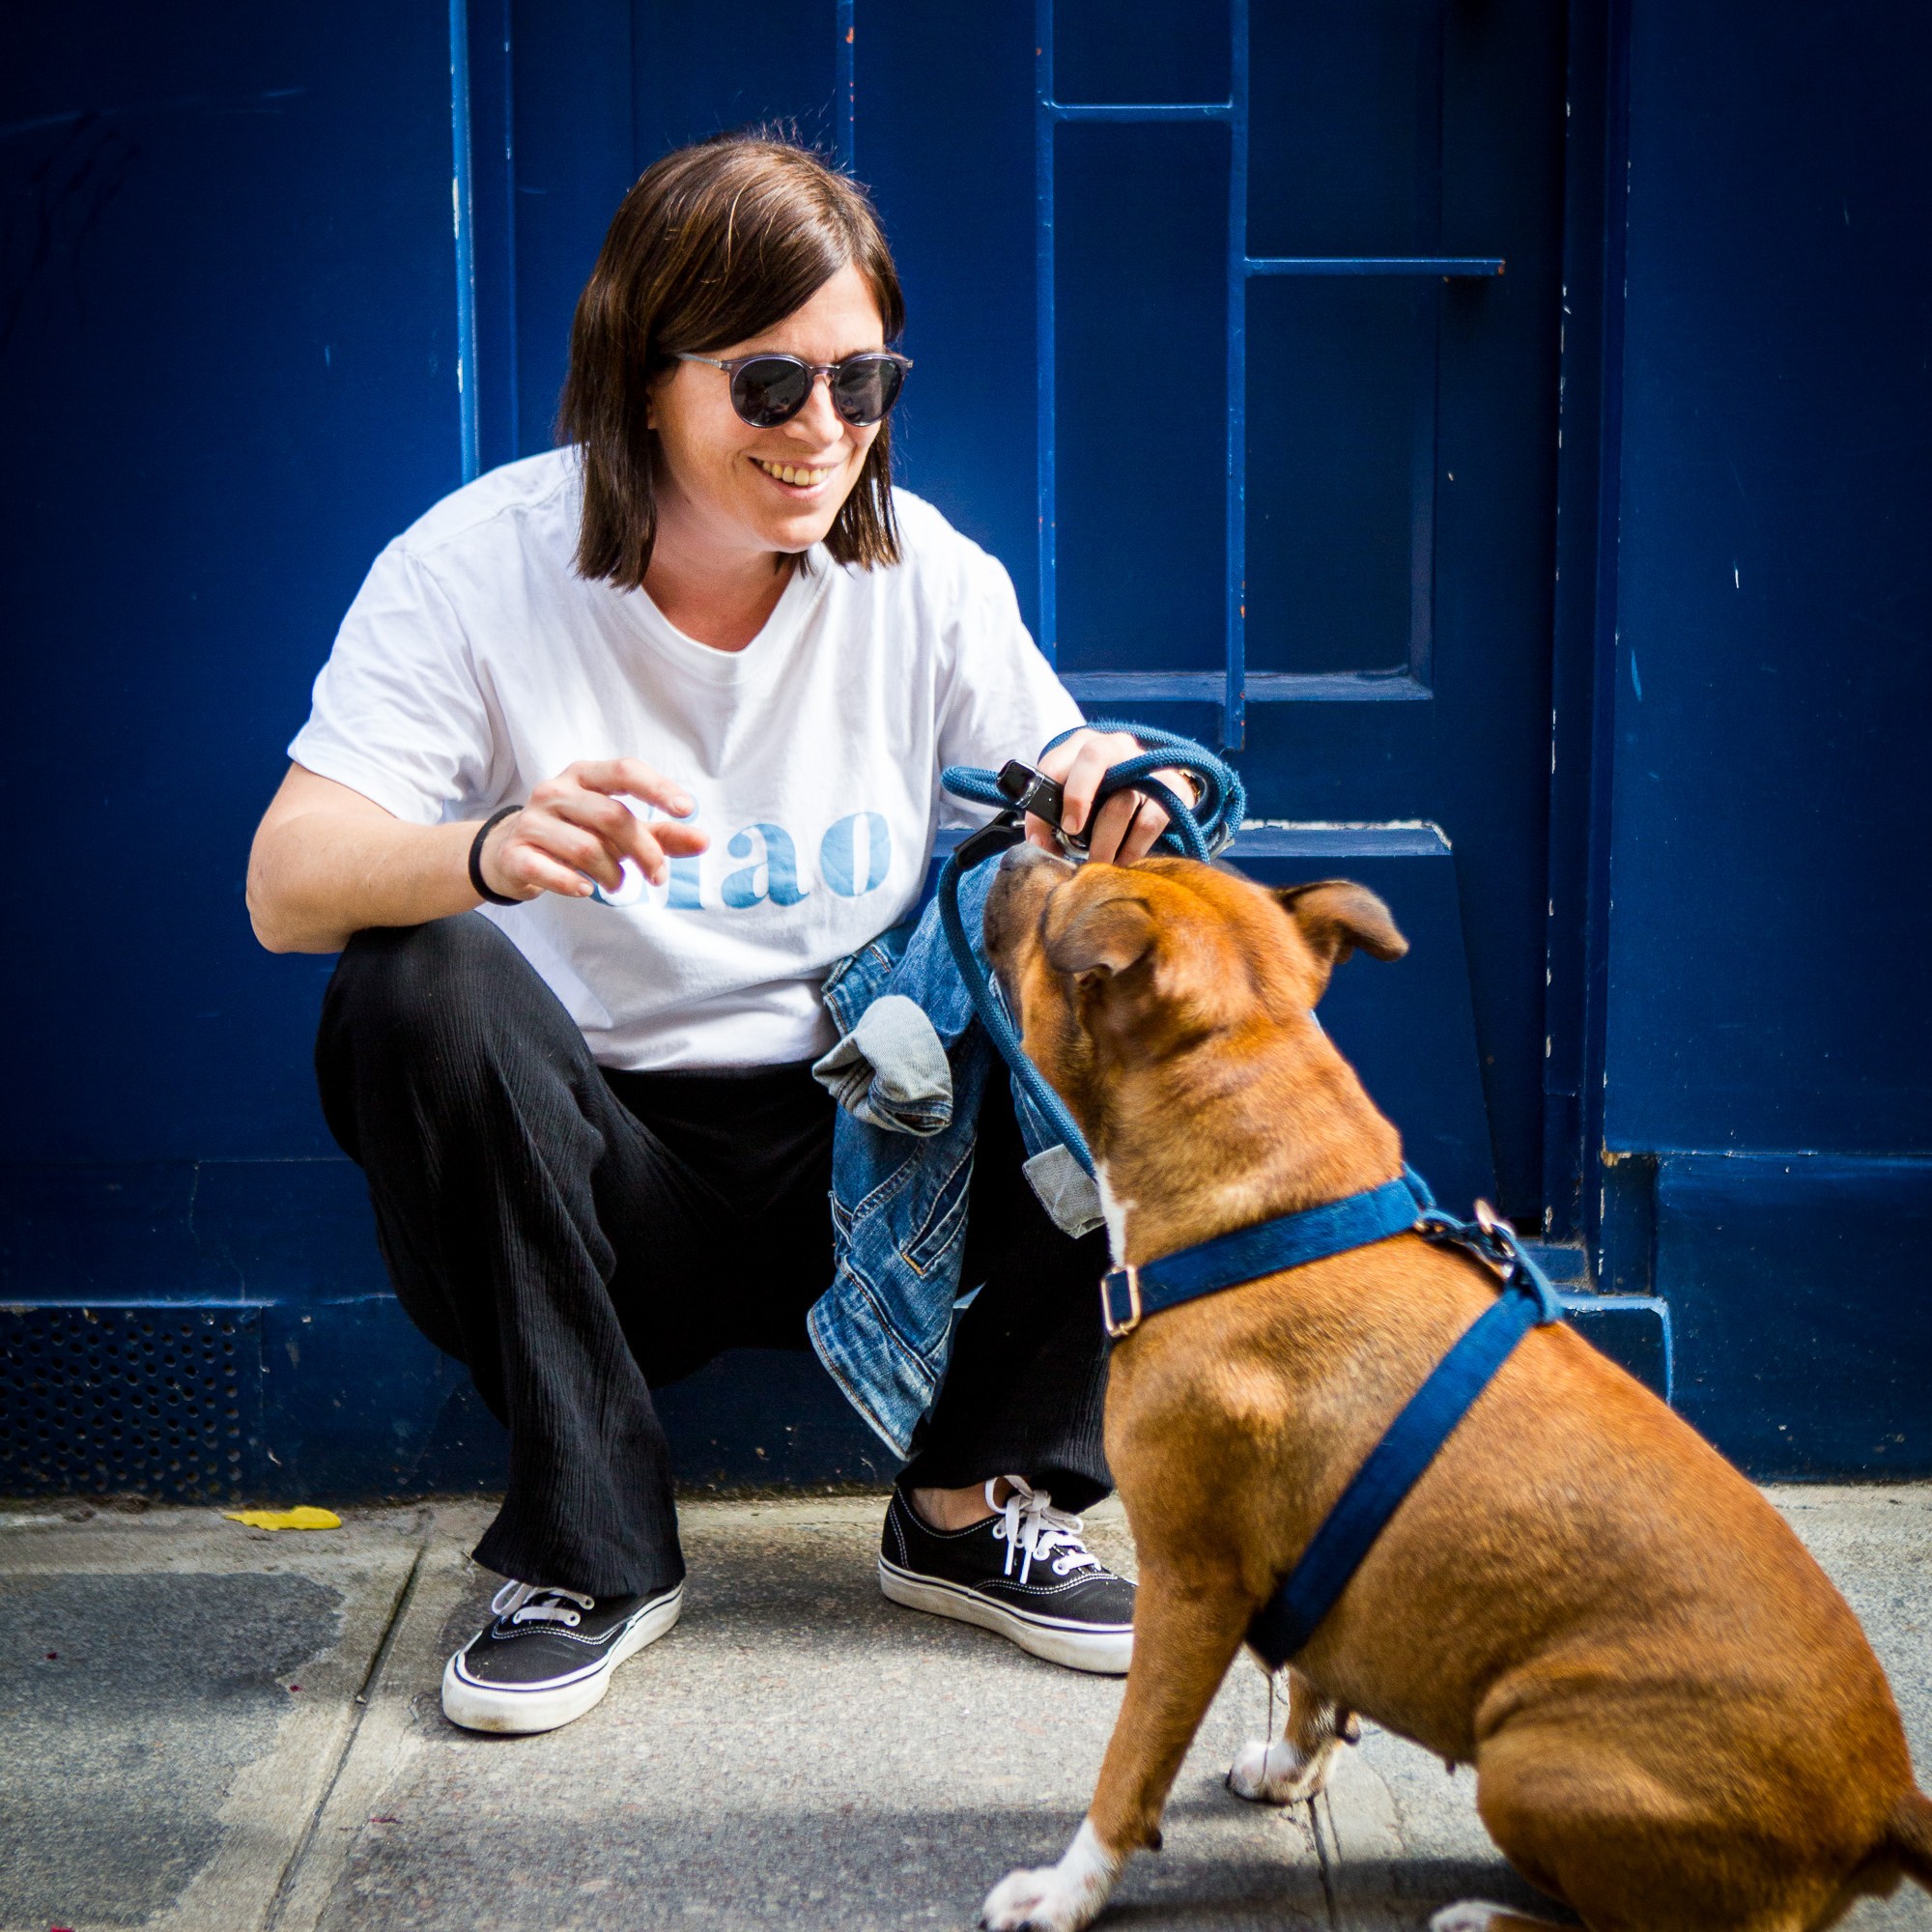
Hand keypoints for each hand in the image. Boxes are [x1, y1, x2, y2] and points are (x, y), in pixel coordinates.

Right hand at [475, 759, 709, 900]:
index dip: (658, 788)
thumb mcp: (617, 831)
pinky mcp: (514, 854)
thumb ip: (659, 833)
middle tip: (658, 877)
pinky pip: (548, 870)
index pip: (625, 771)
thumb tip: (704, 840)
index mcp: (583, 776)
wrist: (507, 854)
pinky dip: (573, 884)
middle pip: (612, 816)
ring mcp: (531, 821)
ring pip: (586, 848)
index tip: (688, 809)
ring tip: (618, 884)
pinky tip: (586, 889)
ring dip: (613, 873)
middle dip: (645, 851)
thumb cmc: (574, 835)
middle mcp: (555, 791)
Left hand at [1024, 729, 1190, 865]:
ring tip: (1096, 864)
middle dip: (1078, 796)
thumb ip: (1054, 812)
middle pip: (1094, 756)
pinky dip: (1131, 849)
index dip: (1042, 803)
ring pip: (1121, 801)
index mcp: (1083, 745)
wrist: (1154, 790)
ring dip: (1104, 842)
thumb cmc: (1103, 798)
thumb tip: (1041, 842)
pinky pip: (1148, 822)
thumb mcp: (1076, 797)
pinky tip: (1122, 862)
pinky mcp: (1173, 787)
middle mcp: (1116, 746)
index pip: (1055, 764)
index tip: (1039, 837)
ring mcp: (1147, 764)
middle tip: (1071, 833)